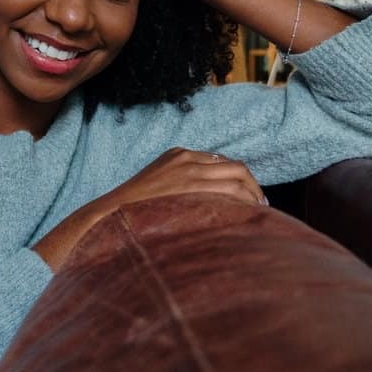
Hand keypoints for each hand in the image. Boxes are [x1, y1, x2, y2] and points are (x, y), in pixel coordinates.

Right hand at [33, 148, 265, 270]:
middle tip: (260, 205)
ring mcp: (190, 171)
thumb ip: (181, 189)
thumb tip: (206, 204)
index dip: (239, 180)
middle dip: (252, 186)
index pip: (221, 162)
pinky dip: (244, 201)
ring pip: (237, 177)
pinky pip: (229, 189)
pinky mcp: (191, 186)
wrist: (111, 216)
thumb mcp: (158, 189)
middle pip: (235, 166)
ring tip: (260, 214)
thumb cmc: (134, 213)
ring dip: (253, 195)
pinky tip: (249, 216)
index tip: (248, 197)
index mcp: (178, 155)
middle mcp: (187, 158)